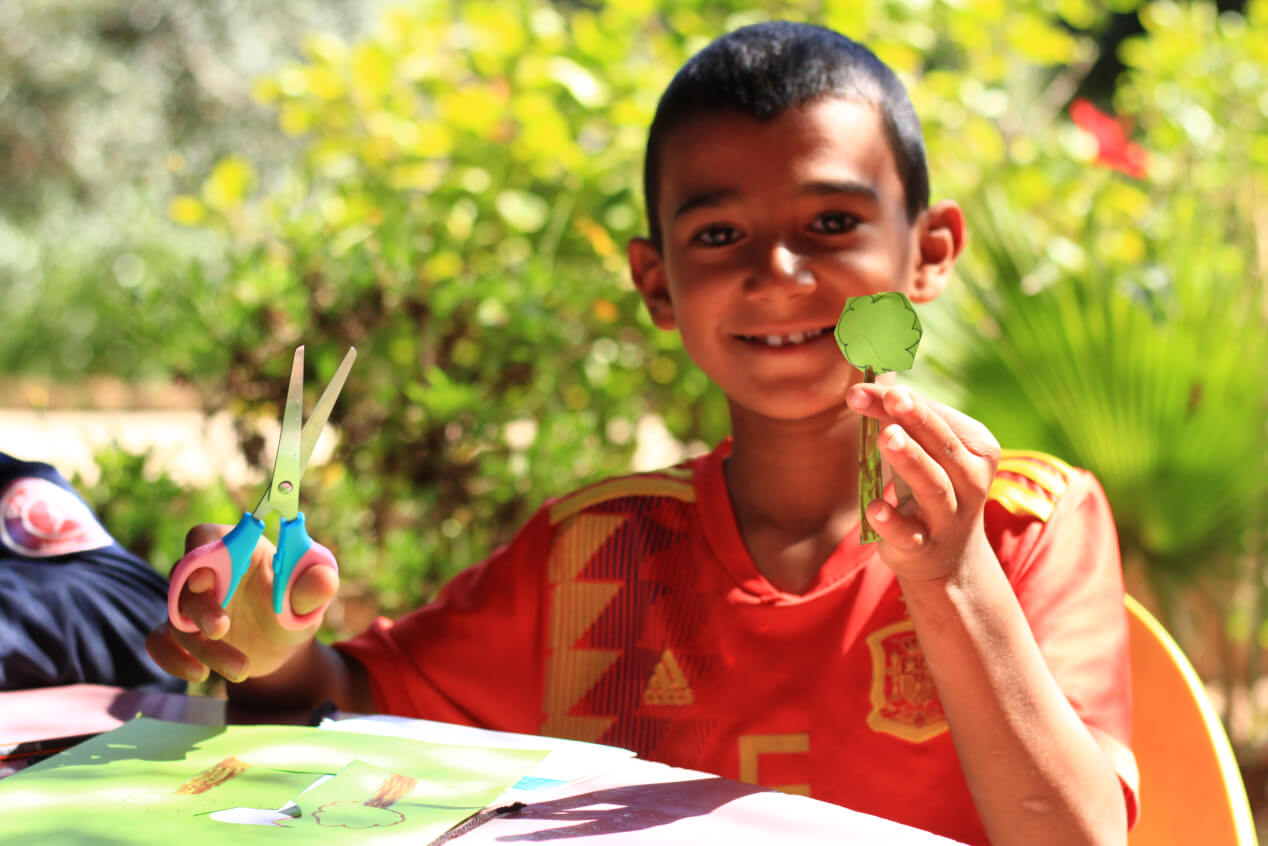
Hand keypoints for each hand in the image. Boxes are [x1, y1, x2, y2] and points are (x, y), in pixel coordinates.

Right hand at [146, 524, 338, 683]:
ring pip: (178, 619)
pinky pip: (158, 642)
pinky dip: (171, 659)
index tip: (210, 576)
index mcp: (238, 549)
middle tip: (221, 628)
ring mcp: (190, 604)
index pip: (205, 536)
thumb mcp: (310, 597)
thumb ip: (315, 587)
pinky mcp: (182, 634)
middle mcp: (207, 572)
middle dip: (200, 606)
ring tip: (242, 668)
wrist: (284, 644)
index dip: (201, 551)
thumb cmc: (296, 604)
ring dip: (205, 647)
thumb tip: (326, 579)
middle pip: (184, 580)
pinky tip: (198, 675)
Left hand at [847, 383, 1001, 582]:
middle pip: (943, 446)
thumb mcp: (920, 449)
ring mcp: (949, 516)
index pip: (939, 418)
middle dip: (918, 419)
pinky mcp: (924, 545)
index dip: (904, 401)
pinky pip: (909, 533)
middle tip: (894, 396)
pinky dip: (892, 520)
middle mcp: (971, 481)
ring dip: (910, 459)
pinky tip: (872, 506)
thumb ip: (896, 416)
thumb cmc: (930, 485)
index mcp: (977, 449)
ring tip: (884, 437)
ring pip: (933, 485)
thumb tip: (866, 375)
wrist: (947, 557)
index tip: (862, 387)